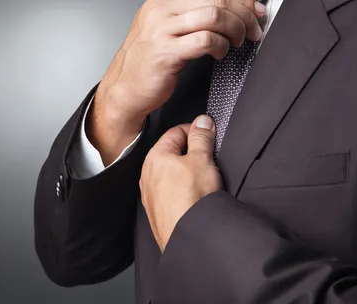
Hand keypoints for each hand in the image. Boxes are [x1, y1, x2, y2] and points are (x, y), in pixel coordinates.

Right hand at [89, 0, 265, 164]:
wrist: (124, 88)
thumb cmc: (147, 61)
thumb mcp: (165, 28)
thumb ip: (190, 15)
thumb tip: (230, 11)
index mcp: (162, 0)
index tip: (255, 11)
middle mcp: (160, 10)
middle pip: (215, 0)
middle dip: (243, 15)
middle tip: (254, 30)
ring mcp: (161, 30)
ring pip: (213, 16)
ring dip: (234, 29)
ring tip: (237, 42)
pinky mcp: (166, 51)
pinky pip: (205, 40)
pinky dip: (220, 46)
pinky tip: (220, 53)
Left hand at [140, 115, 222, 251]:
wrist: (188, 235)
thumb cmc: (192, 198)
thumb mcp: (202, 159)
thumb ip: (202, 137)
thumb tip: (202, 121)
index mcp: (155, 156)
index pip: (176, 132)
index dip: (195, 131)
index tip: (209, 135)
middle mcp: (147, 174)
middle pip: (173, 153)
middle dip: (192, 153)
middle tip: (209, 159)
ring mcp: (150, 194)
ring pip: (171, 174)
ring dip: (187, 172)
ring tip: (203, 180)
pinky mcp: (157, 211)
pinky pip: (170, 192)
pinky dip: (182, 190)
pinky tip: (194, 196)